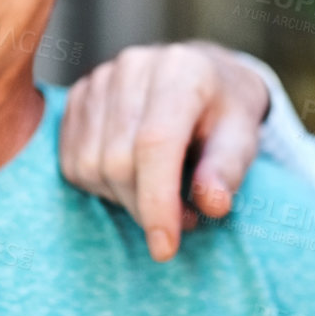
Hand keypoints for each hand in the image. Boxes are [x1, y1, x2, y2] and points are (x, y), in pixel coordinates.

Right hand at [59, 40, 269, 262]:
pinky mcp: (77, 96)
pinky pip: (72, 162)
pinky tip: (134, 178)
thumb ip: (228, 169)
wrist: (204, 76)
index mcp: (181, 70)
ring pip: (89, 165)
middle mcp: (134, 67)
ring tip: (162, 194)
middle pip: (118, 160)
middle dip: (145, 207)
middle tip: (183, 217)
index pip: (155, 143)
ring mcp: (100, 79)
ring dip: (123, 199)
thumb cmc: (226, 113)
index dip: (156, 201)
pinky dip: (101, 186)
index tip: (165, 248)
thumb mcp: (243, 137)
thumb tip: (213, 204)